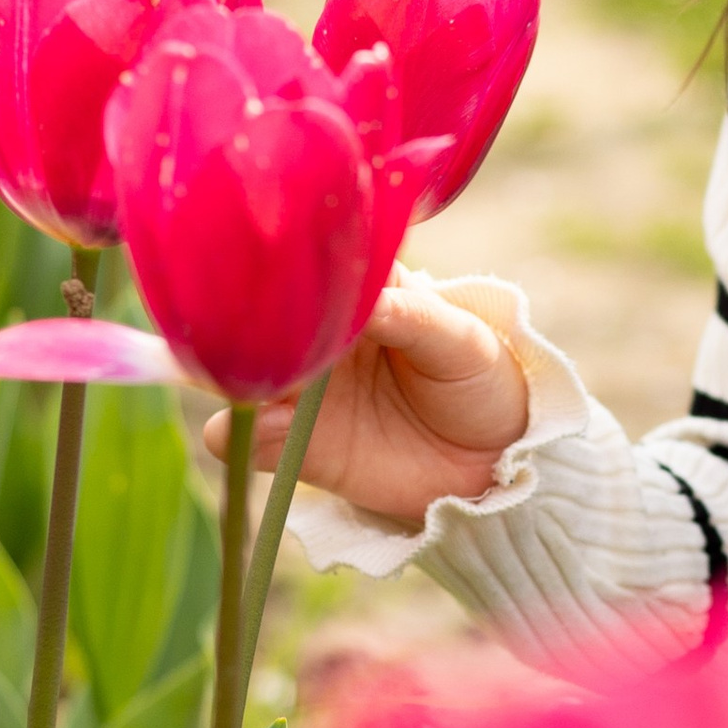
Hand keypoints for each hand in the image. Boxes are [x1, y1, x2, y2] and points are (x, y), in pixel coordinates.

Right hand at [206, 265, 532, 527]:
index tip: (284, 276)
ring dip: (241, 380)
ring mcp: (297, 389)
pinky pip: (252, 436)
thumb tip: (363, 301)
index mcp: (355, 292)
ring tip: (261, 391)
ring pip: (246, 376)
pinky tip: (261, 428)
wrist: (486, 459)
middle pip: (260, 321)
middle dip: (250, 326)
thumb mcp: (459, 341)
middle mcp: (313, 335)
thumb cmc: (476, 378)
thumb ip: (412, 318)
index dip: (290, 269)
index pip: (307, 268)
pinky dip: (245, 434)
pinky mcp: (291, 442)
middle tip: (257, 336)